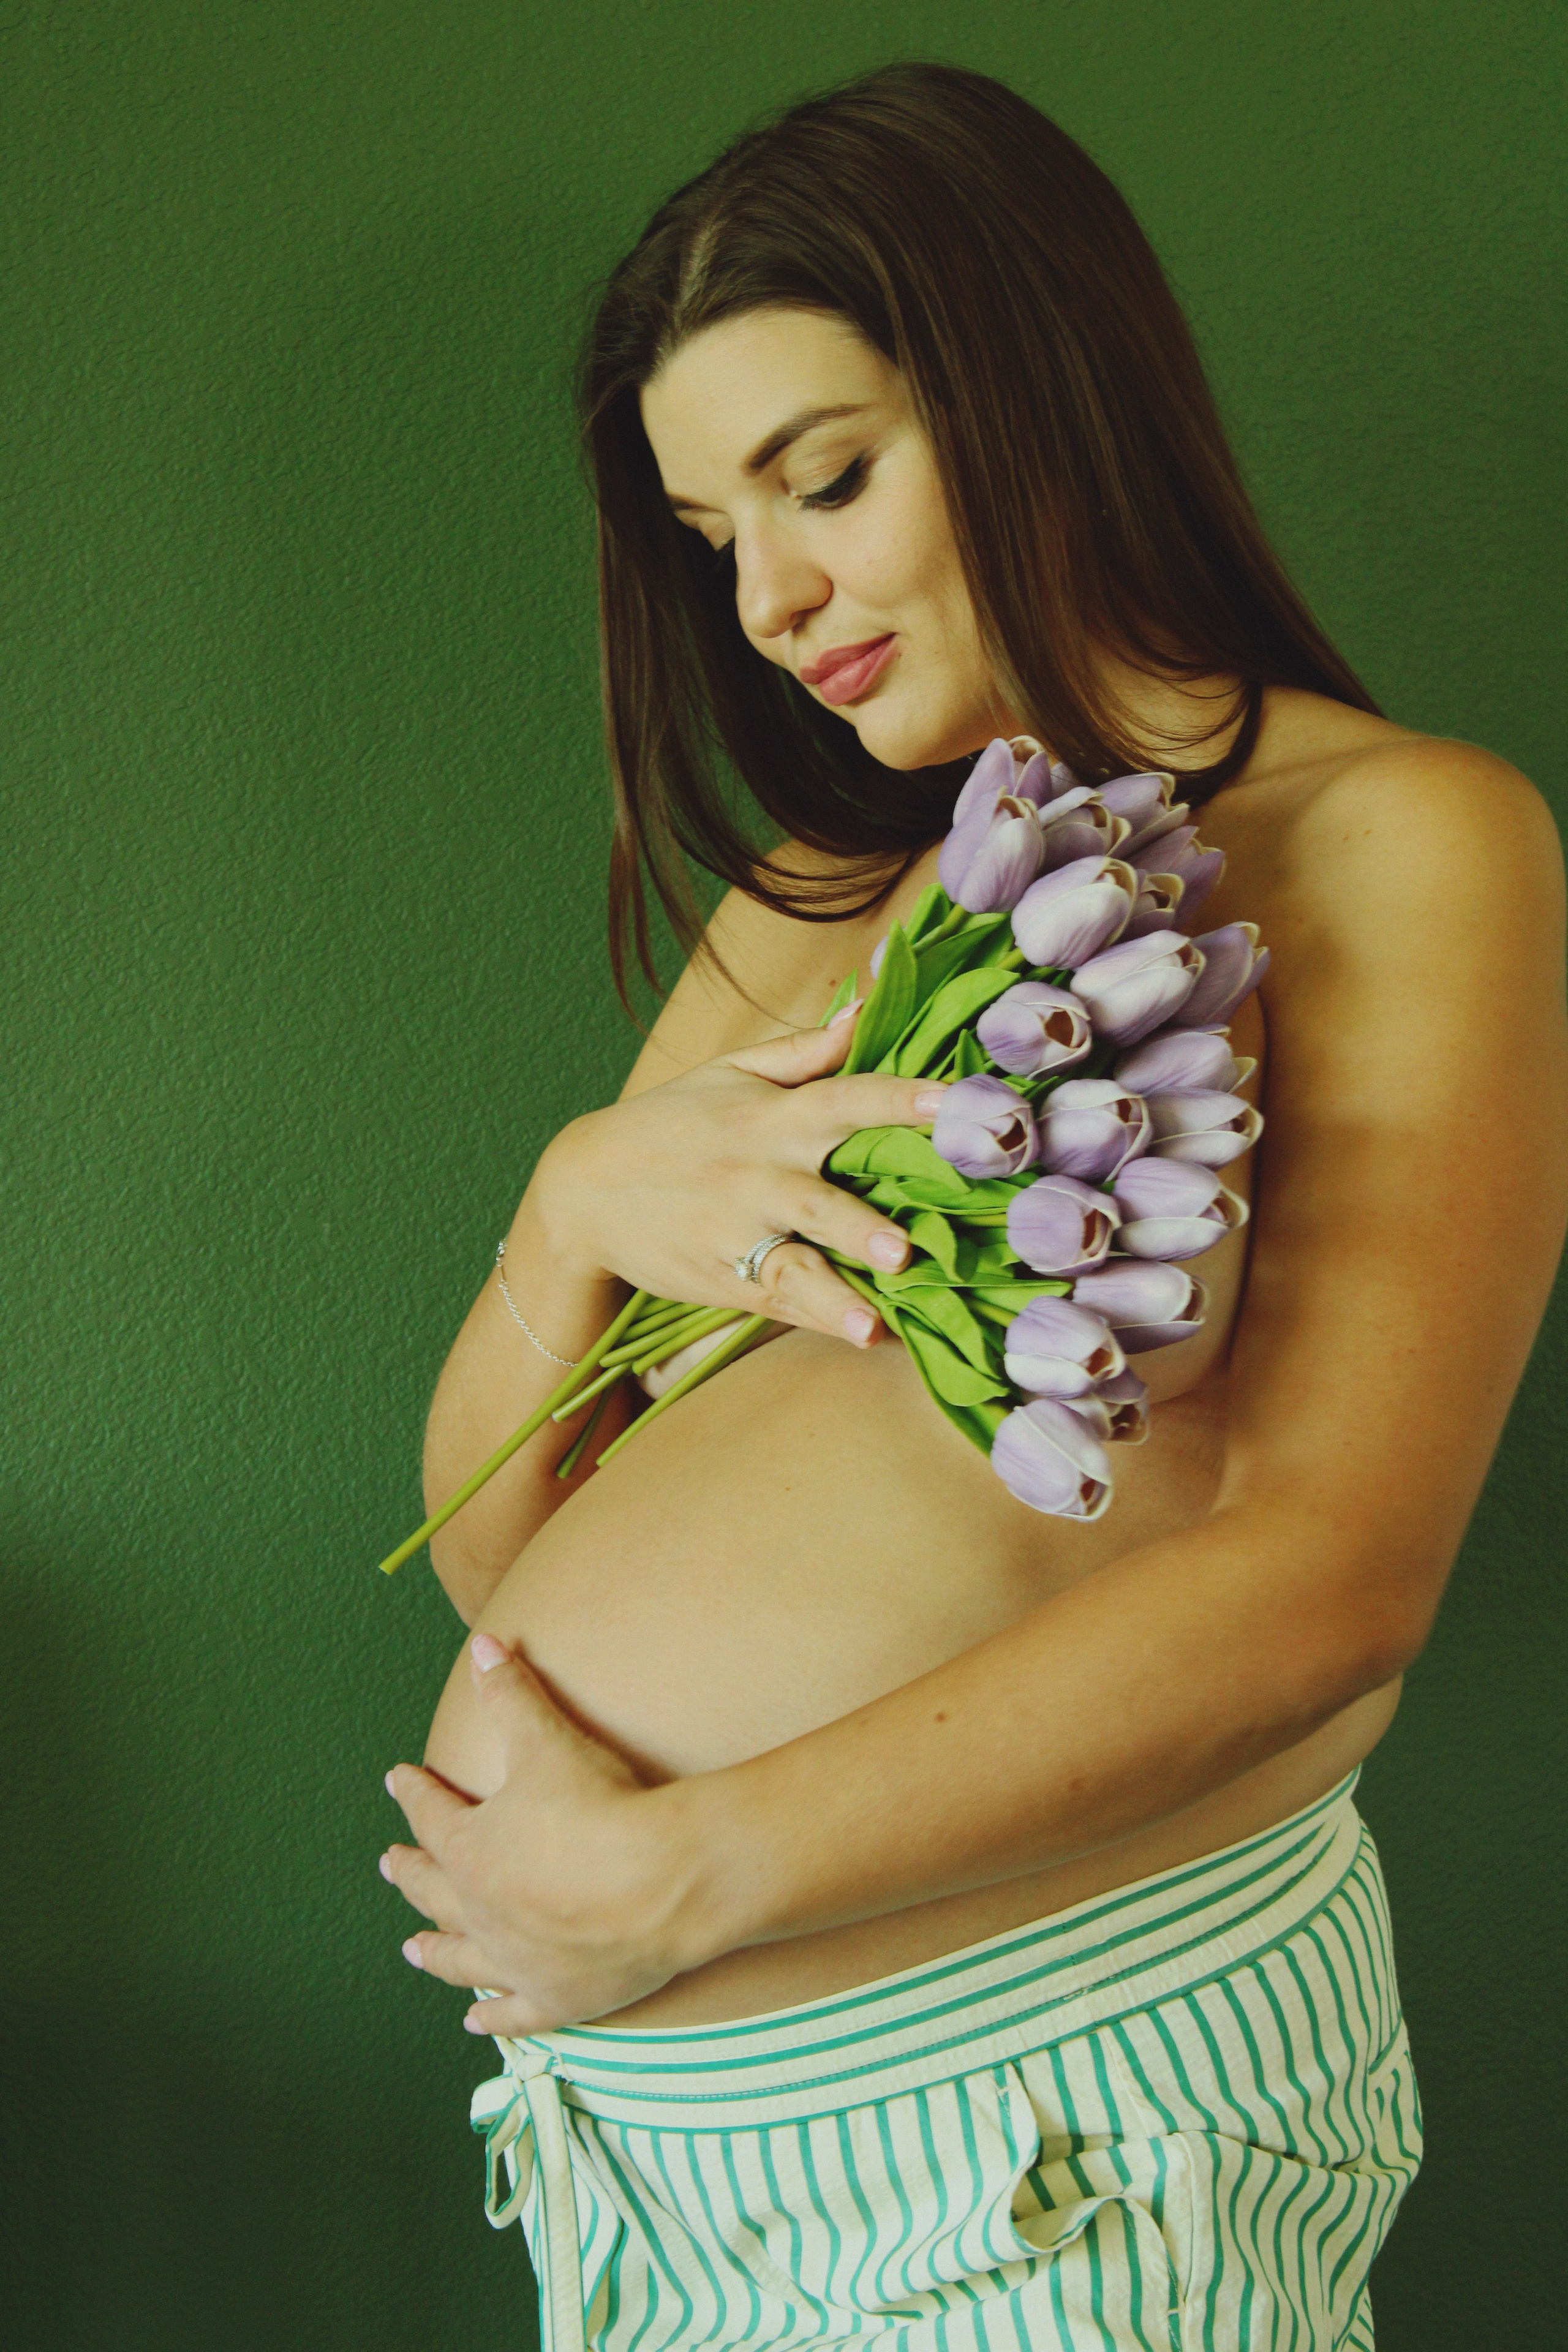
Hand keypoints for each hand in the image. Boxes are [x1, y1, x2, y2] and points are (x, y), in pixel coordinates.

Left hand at [380, 1633, 715, 2033]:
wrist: (661, 1883)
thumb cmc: (601, 1808)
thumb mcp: (549, 1739)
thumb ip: (511, 1694)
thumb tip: (484, 1645)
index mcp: (472, 1851)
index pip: (430, 1816)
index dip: (413, 1794)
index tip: (399, 1780)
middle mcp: (481, 1912)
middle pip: (432, 1891)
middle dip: (410, 1872)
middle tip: (390, 1864)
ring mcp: (516, 1962)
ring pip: (460, 1960)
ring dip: (434, 1951)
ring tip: (412, 1948)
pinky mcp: (557, 1998)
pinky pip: (513, 2013)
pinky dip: (492, 2018)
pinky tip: (476, 2019)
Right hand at [531, 1005, 945, 1345]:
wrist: (581, 1189)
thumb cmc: (668, 1123)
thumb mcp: (728, 1073)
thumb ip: (805, 1049)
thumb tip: (868, 1007)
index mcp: (768, 1117)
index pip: (843, 1099)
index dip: (897, 1098)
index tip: (950, 1102)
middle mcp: (757, 1175)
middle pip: (819, 1198)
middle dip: (862, 1223)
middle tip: (909, 1246)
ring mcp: (737, 1232)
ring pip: (796, 1263)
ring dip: (837, 1288)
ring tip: (875, 1318)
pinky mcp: (724, 1277)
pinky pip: (781, 1299)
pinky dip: (821, 1317)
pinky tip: (861, 1334)